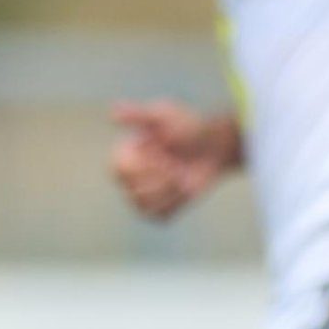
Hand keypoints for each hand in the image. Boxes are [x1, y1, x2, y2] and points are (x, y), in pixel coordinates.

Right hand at [109, 102, 235, 218]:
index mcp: (127, 153)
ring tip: (182, 178)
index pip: (118, 169)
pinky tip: (186, 189)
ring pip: (144, 206)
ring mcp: (146, 193)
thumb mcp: (164, 115)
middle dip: (159, 179)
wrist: (215, 145)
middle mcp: (132, 175)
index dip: (142, 167)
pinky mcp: (163, 208)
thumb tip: (113, 111)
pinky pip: (160, 217)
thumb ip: (138, 114)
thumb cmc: (188, 126)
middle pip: (131, 192)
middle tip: (176, 166)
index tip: (162, 155)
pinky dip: (175, 204)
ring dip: (168, 192)